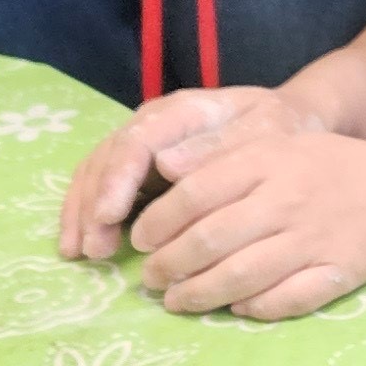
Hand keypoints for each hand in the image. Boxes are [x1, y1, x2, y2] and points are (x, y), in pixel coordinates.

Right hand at [60, 87, 317, 261]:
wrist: (287, 120)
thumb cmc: (279, 130)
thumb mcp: (265, 133)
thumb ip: (222, 147)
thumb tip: (166, 165)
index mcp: (183, 111)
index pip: (138, 141)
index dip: (118, 179)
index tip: (108, 216)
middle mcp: (153, 123)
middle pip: (109, 158)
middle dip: (94, 204)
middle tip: (93, 249)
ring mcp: (142, 142)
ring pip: (97, 171)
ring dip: (82, 213)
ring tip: (79, 253)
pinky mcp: (139, 164)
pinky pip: (101, 184)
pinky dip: (86, 214)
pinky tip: (78, 246)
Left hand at [127, 129, 365, 318]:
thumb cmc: (337, 167)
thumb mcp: (282, 144)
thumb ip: (226, 157)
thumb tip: (163, 170)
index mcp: (269, 160)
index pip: (195, 194)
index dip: (158, 222)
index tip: (140, 240)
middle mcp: (288, 199)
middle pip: (210, 240)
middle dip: (169, 266)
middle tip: (151, 280)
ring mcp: (314, 238)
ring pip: (241, 276)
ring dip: (199, 295)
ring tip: (177, 302)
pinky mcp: (339, 272)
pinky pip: (286, 300)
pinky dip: (255, 309)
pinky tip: (236, 310)